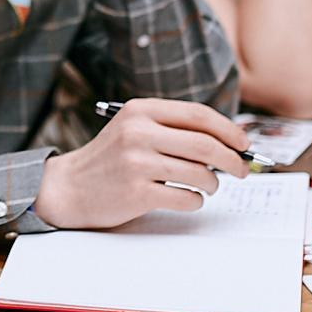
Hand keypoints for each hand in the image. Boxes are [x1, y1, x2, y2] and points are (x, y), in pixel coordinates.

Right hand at [33, 98, 250, 229]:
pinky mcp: (137, 192)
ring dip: (213, 183)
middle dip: (232, 159)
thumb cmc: (110, 159)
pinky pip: (186, 197)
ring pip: (200, 173)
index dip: (228, 129)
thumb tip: (226, 140)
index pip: (198, 115)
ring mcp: (137, 162)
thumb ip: (172, 128)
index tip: (243, 143)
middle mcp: (138, 132)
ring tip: (209, 186)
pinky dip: (196, 200)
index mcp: (140, 110)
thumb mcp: (134, 129)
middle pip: (205, 144)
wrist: (68, 188)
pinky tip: (188, 198)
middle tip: (241, 169)